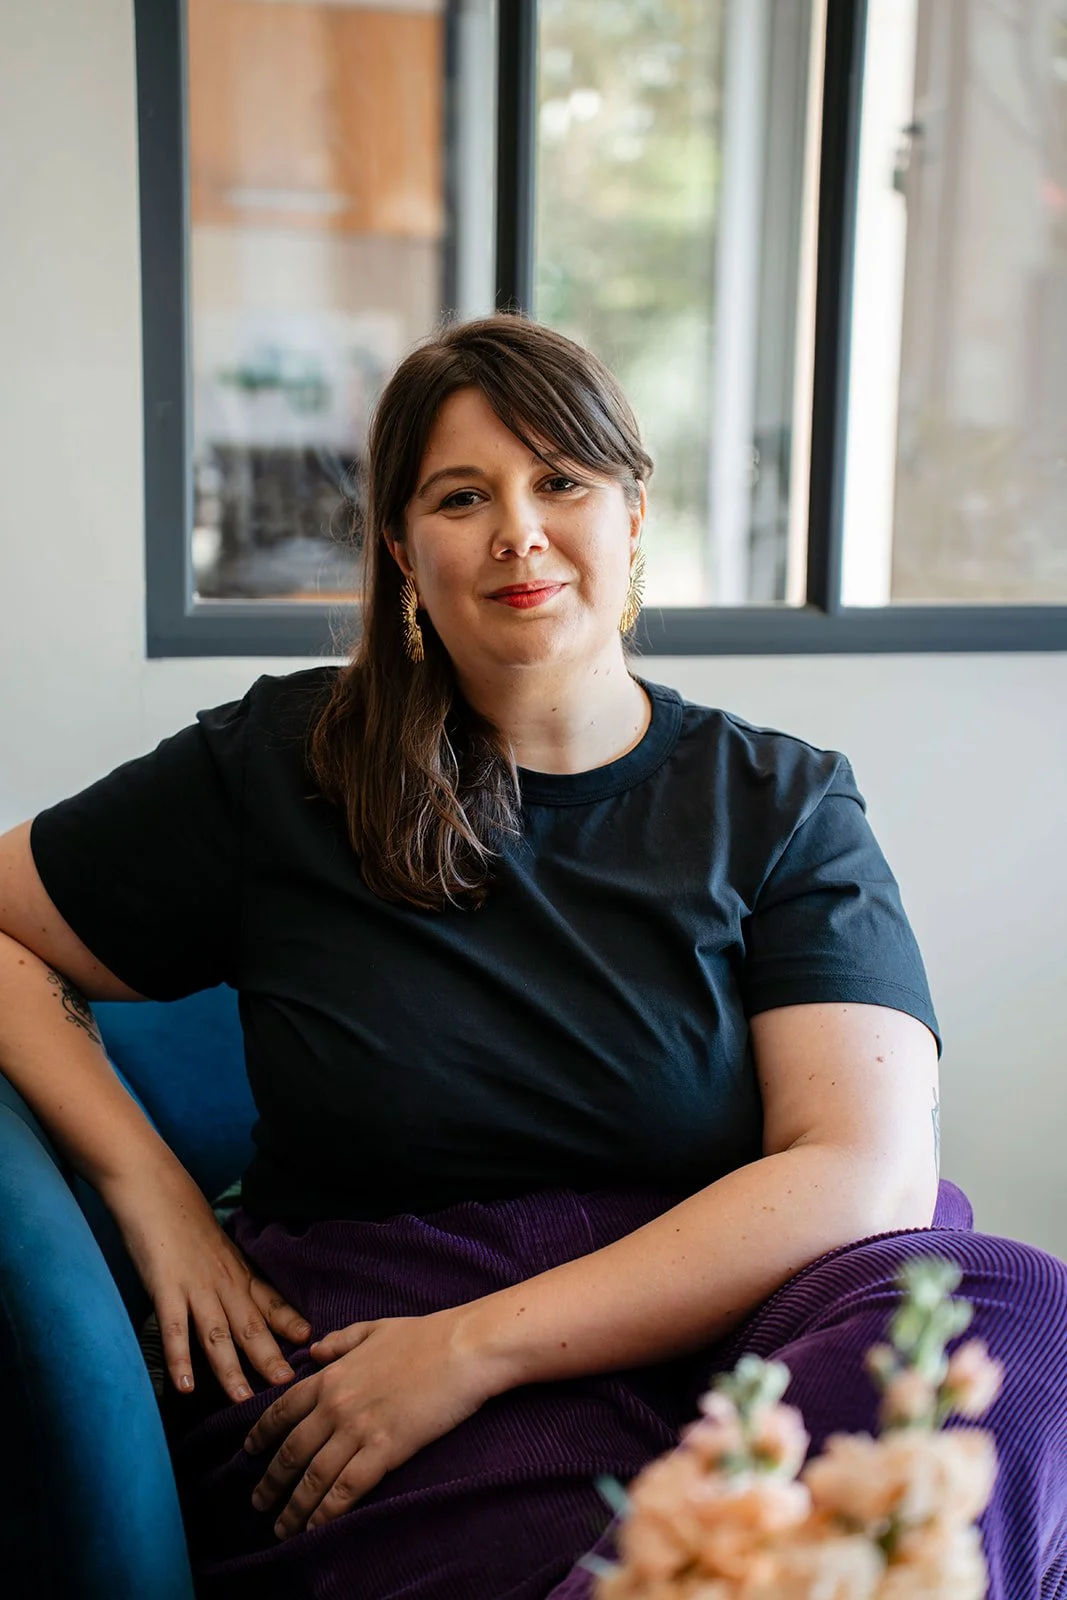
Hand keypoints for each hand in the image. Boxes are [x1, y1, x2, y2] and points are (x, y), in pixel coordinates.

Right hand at [101, 1157, 311, 1400]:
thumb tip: (243, 1297)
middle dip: (270, 1358)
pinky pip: (174, 1327)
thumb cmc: (183, 1218)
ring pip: (217, 1333)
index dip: (290, 1324)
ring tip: (243, 1400)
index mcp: (237, 1271)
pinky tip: (185, 1387)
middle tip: (290, 1386)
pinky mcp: (165, 1286)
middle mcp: (223, 1281)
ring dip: (231, 1369)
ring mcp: (195, 1285)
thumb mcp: (217, 1247)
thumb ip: (230, 1274)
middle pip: (251, 1325)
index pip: (270, 1301)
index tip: (314, 1344)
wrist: (153, 1187)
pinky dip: (179, 1358)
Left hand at [242, 1307, 495, 1538]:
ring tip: (282, 1529)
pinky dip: (327, 1512)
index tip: (248, 1454)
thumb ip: (341, 1340)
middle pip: (291, 1451)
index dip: (260, 1436)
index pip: (282, 1410)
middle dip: (270, 1482)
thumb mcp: (375, 1328)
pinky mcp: (385, 1450)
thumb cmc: (425, 1335)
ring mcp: (359, 1428)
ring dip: (293, 1508)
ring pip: (313, 1477)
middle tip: (257, 1504)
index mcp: (332, 1375)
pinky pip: (346, 1489)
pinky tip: (317, 1528)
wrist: (464, 1347)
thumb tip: (314, 1351)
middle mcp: (336, 1404)